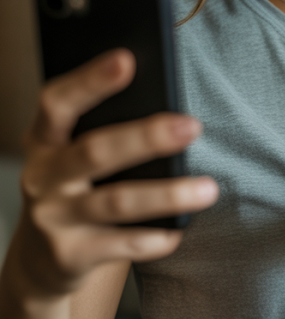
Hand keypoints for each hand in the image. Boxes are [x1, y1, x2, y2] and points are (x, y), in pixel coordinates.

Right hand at [16, 49, 218, 297]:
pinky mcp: (70, 255)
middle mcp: (43, 176)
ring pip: (117, 202)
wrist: (40, 259)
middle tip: (193, 126)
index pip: (58, 102)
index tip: (127, 59)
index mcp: (44, 139)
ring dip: (167, 194)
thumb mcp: (73, 154)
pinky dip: (155, 238)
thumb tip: (167, 101)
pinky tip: (180, 231)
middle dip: (146, 137)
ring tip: (209, 188)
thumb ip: (103, 128)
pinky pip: (122, 244)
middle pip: (95, 151)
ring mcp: (54, 218)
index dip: (90, 80)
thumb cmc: (76, 187)